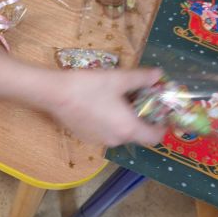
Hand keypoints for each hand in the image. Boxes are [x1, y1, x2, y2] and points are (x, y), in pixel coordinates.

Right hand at [44, 67, 166, 146]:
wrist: (55, 94)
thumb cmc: (89, 86)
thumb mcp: (119, 78)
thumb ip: (142, 78)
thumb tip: (158, 74)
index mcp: (128, 129)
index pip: (155, 137)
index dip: (162, 126)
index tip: (162, 112)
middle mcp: (116, 140)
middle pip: (138, 135)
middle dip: (143, 119)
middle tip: (141, 99)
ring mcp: (100, 141)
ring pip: (121, 133)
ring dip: (126, 121)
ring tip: (120, 100)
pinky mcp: (86, 138)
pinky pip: (107, 133)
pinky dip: (111, 122)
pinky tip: (102, 105)